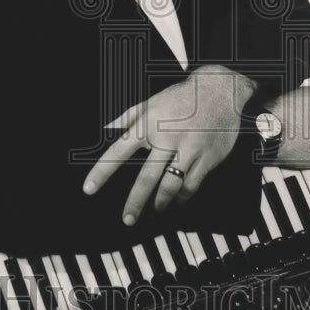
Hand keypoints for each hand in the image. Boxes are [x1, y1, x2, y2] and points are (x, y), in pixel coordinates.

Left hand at [82, 65, 255, 225]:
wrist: (220, 89)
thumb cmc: (182, 97)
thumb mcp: (151, 102)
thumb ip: (127, 118)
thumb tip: (105, 130)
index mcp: (149, 124)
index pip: (119, 151)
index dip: (102, 171)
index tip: (89, 188)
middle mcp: (167, 138)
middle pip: (147, 177)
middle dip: (135, 201)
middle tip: (127, 219)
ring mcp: (189, 148)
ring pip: (172, 185)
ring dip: (160, 203)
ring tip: (153, 212)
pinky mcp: (207, 157)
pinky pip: (192, 184)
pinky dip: (182, 197)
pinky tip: (176, 202)